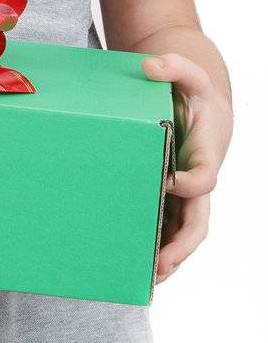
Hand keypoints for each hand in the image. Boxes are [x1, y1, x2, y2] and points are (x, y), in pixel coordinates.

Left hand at [142, 52, 232, 281]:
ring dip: (168, 256)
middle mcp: (198, 179)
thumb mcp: (188, 72)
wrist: (197, 100)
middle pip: (197, 222)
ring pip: (183, 232)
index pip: (204, 179)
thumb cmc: (192, 90)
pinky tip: (136, 263)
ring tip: (144, 277)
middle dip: (181, 246)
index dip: (189, 184)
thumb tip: (150, 66)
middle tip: (158, 265)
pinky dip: (158, 245)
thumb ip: (174, 65)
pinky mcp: (172, 195)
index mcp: (205, 153)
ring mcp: (186, 192)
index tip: (167, 182)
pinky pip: (169, 226)